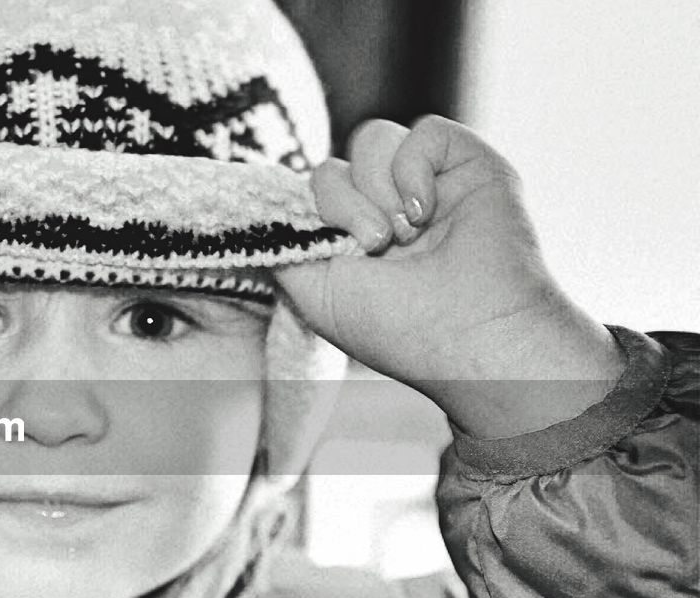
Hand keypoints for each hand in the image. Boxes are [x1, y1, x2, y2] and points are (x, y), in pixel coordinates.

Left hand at [278, 115, 624, 437]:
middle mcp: (387, 207)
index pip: (312, 192)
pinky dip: (414, 169)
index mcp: (353, 237)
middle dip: (344, 206)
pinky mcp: (466, 161)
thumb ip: (282, 247)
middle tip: (377, 247)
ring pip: (371, 139)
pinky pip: (421, 130)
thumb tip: (261, 208)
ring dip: (379, 190)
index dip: (316, 210)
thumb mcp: (314, 294)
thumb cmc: (398, 326)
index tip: (335, 249)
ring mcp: (426, 183)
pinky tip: (426, 211)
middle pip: (334, 164)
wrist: (470, 333)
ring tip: (406, 235)